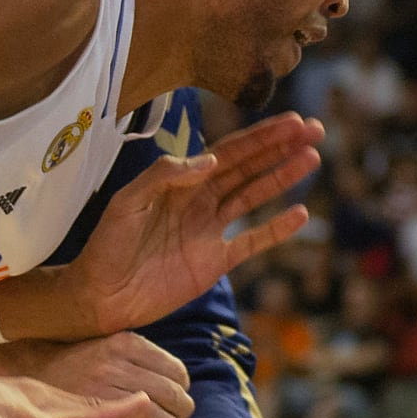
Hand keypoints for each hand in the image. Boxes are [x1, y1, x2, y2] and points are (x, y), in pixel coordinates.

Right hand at [5, 332, 193, 417]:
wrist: (27, 371)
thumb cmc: (74, 362)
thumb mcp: (107, 345)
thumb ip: (140, 358)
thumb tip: (181, 382)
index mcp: (125, 344)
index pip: (178, 372)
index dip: (181, 387)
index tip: (176, 393)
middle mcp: (117, 367)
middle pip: (174, 397)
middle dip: (179, 411)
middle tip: (172, 416)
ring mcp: (105, 395)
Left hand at [66, 112, 325, 334]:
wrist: (101, 295)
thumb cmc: (107, 244)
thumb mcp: (127, 201)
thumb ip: (164, 175)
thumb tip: (210, 159)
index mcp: (180, 182)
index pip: (228, 152)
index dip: (260, 137)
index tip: (290, 122)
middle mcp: (200, 201)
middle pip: (248, 167)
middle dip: (280, 147)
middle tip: (315, 128)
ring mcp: (210, 231)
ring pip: (254, 196)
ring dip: (283, 177)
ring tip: (312, 157)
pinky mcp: (215, 262)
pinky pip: (252, 242)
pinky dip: (276, 229)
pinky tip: (301, 214)